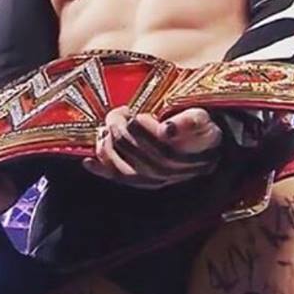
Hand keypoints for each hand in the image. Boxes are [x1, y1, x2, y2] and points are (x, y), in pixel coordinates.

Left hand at [82, 106, 221, 188]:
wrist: (206, 151)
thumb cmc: (200, 130)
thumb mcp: (201, 118)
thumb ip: (189, 121)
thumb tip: (167, 128)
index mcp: (177, 151)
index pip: (146, 138)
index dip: (136, 123)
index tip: (133, 112)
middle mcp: (163, 170)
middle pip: (129, 146)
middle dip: (117, 126)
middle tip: (118, 113)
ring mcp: (151, 178)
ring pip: (120, 163)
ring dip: (106, 144)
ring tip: (104, 130)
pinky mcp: (141, 182)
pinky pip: (118, 178)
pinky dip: (100, 169)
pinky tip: (88, 163)